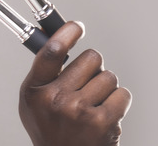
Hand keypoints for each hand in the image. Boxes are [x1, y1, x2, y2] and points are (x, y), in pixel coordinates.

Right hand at [19, 22, 131, 145]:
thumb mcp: (34, 102)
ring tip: (95, 105)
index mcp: (35, 92)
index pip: (52, 51)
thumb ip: (44, 72)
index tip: (77, 26)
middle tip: (87, 82)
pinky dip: (119, 101)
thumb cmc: (52, 131)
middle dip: (94, 66)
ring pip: (109, 75)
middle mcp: (55, 100)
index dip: (67, 32)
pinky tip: (107, 114)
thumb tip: (56, 35)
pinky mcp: (102, 123)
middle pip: (90, 58)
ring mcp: (79, 112)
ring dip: (106, 87)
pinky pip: (122, 93)